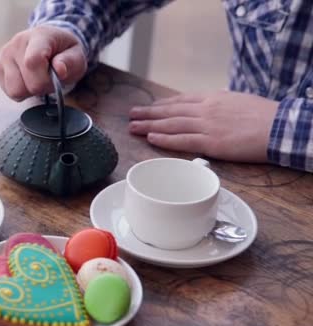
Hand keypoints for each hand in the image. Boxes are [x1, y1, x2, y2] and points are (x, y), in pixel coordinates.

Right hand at [0, 25, 86, 101]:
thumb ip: (70, 62)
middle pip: (24, 83)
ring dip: (29, 91)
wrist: (50, 42)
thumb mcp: (76, 55)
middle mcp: (16, 44)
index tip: (55, 76)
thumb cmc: (64, 51)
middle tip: (48, 78)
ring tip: (37, 79)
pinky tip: (28, 80)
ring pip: (14, 91)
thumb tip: (59, 70)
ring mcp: (4, 55)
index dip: (45, 78)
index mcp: (38, 36)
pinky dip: (22, 91)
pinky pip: (9, 92)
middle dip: (40, 87)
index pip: (32, 62)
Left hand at [128, 91, 278, 162]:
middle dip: (148, 113)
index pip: (180, 100)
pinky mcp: (211, 142)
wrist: (279, 127)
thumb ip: (220, 106)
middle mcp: (205, 109)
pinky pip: (182, 140)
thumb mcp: (237, 102)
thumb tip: (211, 109)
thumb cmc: (263, 116)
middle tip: (131, 114)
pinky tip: (151, 137)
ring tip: (133, 126)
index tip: (150, 106)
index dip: (162, 104)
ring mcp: (206, 125)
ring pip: (171, 124)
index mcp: (212, 99)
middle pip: (170, 111)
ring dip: (149, 125)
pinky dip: (164, 139)